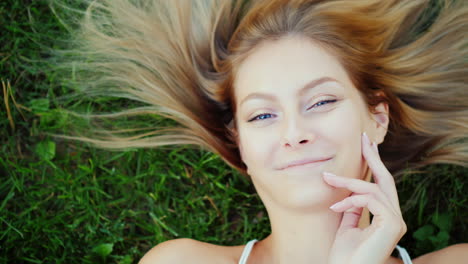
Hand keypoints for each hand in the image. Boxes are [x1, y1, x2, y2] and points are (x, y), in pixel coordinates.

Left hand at [323, 132, 406, 263]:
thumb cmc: (344, 255)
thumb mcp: (346, 224)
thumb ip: (351, 207)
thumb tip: (347, 192)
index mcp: (385, 216)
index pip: (380, 185)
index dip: (374, 164)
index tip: (366, 145)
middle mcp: (395, 217)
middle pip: (385, 180)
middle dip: (373, 157)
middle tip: (363, 138)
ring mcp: (396, 221)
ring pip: (373, 189)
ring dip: (348, 182)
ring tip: (327, 179)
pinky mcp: (392, 225)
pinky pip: (371, 200)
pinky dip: (351, 199)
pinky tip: (336, 207)